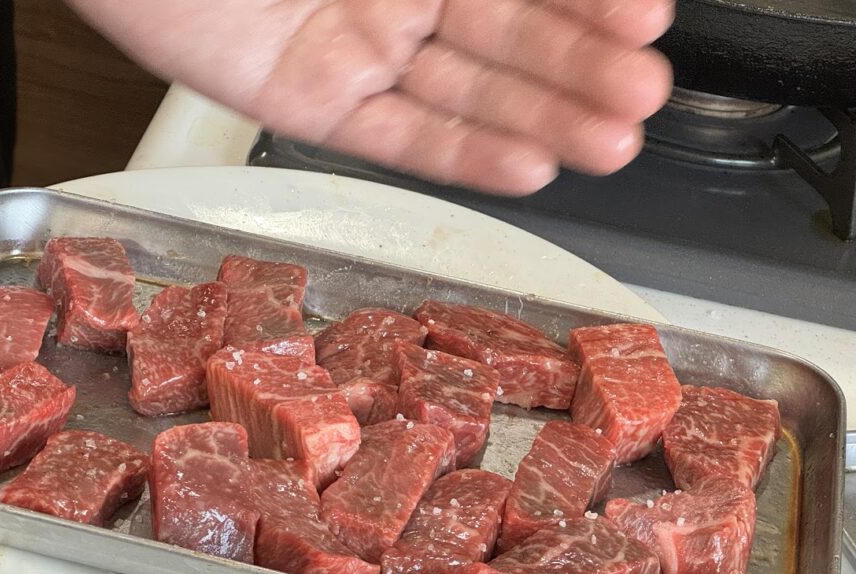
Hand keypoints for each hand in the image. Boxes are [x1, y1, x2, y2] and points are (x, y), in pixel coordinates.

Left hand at [69, 0, 673, 194]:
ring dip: (542, 119)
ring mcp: (357, 48)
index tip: (649, 18)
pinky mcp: (309, 102)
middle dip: (582, 66)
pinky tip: (528, 169)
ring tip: (613, 143)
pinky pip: (395, 137)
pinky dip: (460, 154)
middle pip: (509, 38)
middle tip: (645, 97)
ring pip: (465, 93)